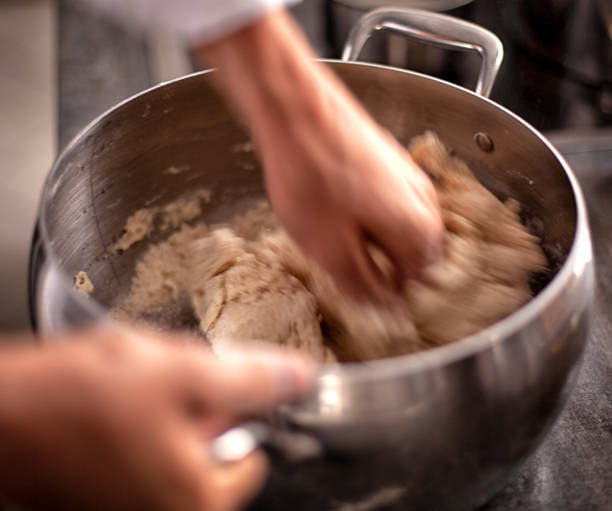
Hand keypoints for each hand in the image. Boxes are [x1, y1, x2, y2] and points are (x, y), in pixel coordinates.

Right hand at [0, 326, 312, 510]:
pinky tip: (110, 403)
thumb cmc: (82, 396)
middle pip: (213, 452)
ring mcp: (129, 507)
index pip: (253, 459)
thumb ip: (253, 381)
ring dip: (166, 411)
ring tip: (130, 389)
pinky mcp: (100, 495)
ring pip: (175, 446)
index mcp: (197, 501)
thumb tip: (302, 378)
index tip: (217, 388)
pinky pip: (141, 452)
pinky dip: (138, 424)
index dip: (240, 413)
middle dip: (198, 410)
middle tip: (165, 383)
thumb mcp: (185, 374)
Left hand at [196, 10, 443, 302]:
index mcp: (420, 229)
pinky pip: (388, 202)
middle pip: (414, 254)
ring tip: (339, 246)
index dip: (390, 297)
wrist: (296, 110)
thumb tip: (381, 306)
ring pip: (400, 226)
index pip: (419, 283)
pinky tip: (338, 214)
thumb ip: (362, 284)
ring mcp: (409, 175)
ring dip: (376, 243)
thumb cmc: (311, 179)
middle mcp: (426, 201)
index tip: (362, 298)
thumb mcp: (330, 250)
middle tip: (349, 275)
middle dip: (386, 269)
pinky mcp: (387, 159)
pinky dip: (369, 217)